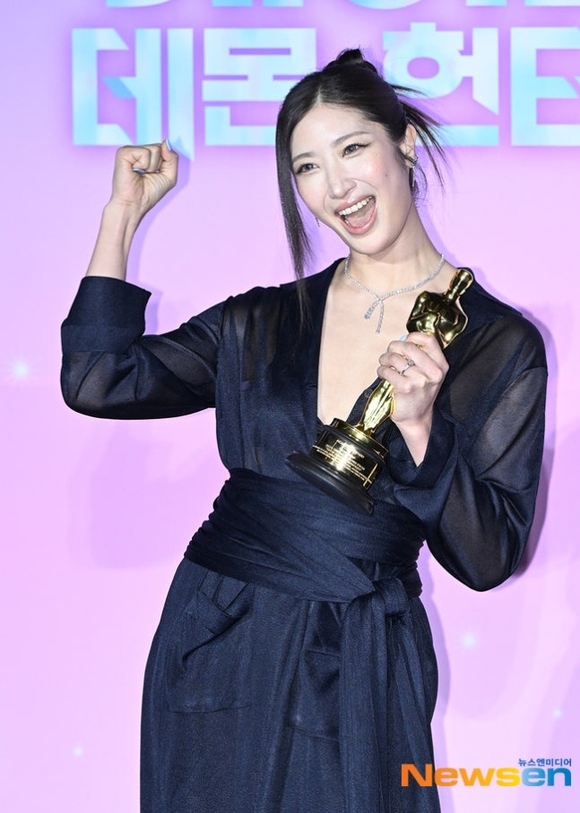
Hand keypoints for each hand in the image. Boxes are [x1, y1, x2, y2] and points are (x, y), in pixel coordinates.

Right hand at [109, 141, 177, 218]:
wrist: (135, 204)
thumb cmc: (149, 193)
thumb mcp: (169, 176)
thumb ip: (172, 158)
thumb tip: (166, 141)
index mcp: (145, 156)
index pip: (163, 148)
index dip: (165, 163)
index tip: (155, 175)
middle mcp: (137, 151)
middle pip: (160, 147)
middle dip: (159, 165)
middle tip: (147, 176)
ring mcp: (130, 150)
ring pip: (155, 149)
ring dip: (152, 166)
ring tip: (140, 174)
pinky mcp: (123, 152)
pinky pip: (145, 152)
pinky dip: (144, 165)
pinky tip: (134, 171)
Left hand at [377, 332, 448, 460]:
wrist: (417, 418)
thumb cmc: (420, 393)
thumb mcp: (429, 375)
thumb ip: (421, 358)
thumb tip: (402, 340)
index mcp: (441, 366)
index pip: (429, 341)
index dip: (414, 336)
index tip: (405, 340)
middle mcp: (433, 372)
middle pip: (410, 347)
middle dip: (394, 347)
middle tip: (389, 352)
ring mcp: (420, 380)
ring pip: (395, 358)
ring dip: (385, 359)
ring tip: (384, 363)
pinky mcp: (406, 388)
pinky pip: (388, 371)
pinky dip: (382, 370)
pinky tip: (383, 373)